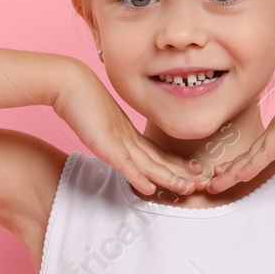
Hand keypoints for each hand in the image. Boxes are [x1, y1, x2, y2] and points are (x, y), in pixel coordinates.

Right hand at [53, 65, 205, 197]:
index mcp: (130, 134)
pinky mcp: (105, 144)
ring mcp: (119, 141)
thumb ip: (112, 136)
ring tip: (186, 189)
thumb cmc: (83, 102)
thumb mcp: (102, 124)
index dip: (178, 164)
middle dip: (182, 173)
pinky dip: (138, 178)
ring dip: (168, 178)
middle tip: (204, 182)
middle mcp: (129, 138)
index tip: (196, 171)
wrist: (71, 84)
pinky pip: (125, 164)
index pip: (158, 153)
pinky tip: (150, 189)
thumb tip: (117, 145)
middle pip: (160, 159)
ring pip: (149, 164)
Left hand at [205, 57, 274, 192]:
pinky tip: (238, 177)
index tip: (222, 174)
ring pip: (248, 160)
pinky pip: (262, 156)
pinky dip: (249, 168)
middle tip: (210, 184)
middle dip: (227, 173)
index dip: (237, 165)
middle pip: (245, 158)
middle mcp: (272, 135)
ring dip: (231, 174)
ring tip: (214, 184)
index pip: (253, 153)